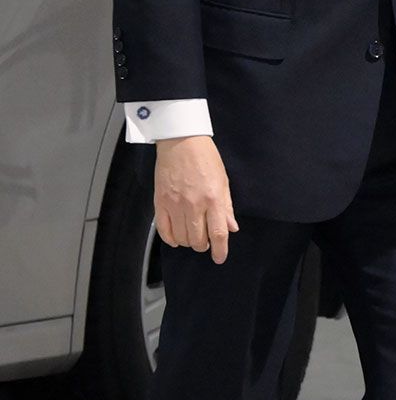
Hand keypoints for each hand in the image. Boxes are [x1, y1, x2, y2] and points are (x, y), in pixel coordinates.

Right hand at [154, 137, 237, 261]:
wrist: (181, 141)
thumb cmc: (204, 157)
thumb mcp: (223, 181)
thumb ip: (226, 207)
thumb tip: (231, 227)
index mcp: (213, 198)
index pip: (218, 233)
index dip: (220, 250)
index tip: (219, 257)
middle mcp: (194, 204)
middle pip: (198, 240)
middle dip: (203, 246)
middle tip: (205, 241)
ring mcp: (175, 204)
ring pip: (182, 238)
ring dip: (189, 242)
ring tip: (192, 236)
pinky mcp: (161, 202)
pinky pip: (164, 230)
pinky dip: (171, 239)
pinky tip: (176, 238)